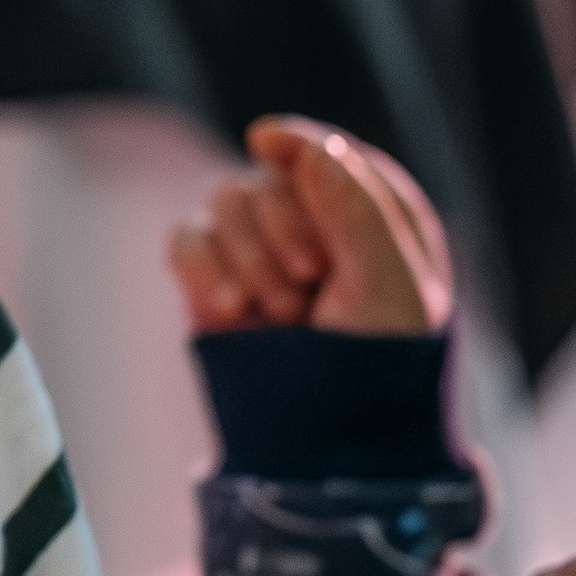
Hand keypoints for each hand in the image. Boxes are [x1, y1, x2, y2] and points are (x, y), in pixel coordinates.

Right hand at [169, 116, 453, 335]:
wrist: (327, 444)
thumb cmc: (380, 363)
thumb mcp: (390, 280)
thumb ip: (349, 198)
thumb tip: (272, 131)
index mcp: (371, 212)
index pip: (323, 152)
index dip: (307, 169)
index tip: (291, 193)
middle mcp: (313, 221)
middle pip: (268, 176)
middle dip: (281, 230)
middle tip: (307, 287)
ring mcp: (259, 249)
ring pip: (225, 200)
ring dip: (248, 256)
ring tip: (277, 314)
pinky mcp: (214, 279)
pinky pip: (186, 238)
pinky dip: (202, 268)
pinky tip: (230, 310)